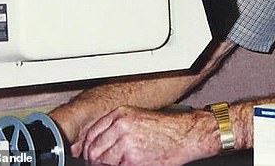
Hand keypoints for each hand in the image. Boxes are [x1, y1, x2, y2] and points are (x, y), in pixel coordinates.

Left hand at [77, 106, 218, 165]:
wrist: (185, 135)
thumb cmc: (166, 128)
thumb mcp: (138, 118)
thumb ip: (118, 128)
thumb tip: (101, 144)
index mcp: (120, 114)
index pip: (91, 135)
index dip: (89, 149)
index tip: (91, 156)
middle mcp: (120, 126)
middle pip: (93, 151)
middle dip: (95, 161)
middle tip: (103, 165)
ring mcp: (125, 142)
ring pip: (101, 163)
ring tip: (121, 163)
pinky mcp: (132, 159)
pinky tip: (131, 164)